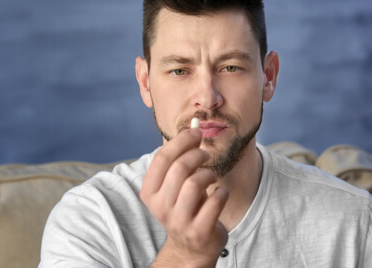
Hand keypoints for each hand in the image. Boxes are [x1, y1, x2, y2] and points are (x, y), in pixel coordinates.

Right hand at [140, 128, 228, 267]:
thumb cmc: (186, 205)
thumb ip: (181, 156)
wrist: (192, 246)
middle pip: (180, 168)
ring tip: (211, 178)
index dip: (181, 140)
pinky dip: (222, 192)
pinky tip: (219, 194)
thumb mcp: (176, 183)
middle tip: (206, 154)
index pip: (162, 158)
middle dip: (197, 154)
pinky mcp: (199, 231)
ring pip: (195, 183)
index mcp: (149, 192)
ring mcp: (179, 221)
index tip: (196, 132)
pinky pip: (215, 200)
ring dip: (209, 174)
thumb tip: (194, 126)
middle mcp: (160, 207)